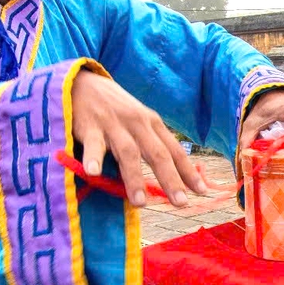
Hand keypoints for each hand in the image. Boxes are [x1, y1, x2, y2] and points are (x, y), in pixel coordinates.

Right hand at [68, 68, 209, 207]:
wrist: (81, 81)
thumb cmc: (113, 108)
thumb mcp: (138, 120)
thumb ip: (151, 143)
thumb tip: (172, 176)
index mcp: (152, 123)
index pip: (175, 150)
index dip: (188, 171)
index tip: (202, 192)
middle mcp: (137, 123)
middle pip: (157, 154)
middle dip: (170, 179)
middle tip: (181, 203)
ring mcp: (114, 124)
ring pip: (128, 153)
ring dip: (135, 178)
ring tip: (140, 203)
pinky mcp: (89, 125)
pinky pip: (92, 144)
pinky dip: (93, 158)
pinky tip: (93, 172)